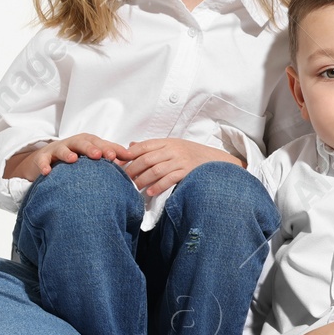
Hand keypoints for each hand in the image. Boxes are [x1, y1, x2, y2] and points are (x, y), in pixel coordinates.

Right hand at [4, 133, 127, 181]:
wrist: (46, 159)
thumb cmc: (75, 157)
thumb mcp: (91, 154)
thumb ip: (110, 154)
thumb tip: (132, 158)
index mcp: (87, 142)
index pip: (101, 143)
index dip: (110, 148)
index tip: (120, 157)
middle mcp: (73, 143)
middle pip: (83, 142)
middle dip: (91, 148)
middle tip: (99, 155)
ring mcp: (57, 150)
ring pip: (62, 149)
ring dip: (67, 153)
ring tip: (73, 159)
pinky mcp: (43, 158)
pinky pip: (42, 161)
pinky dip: (44, 165)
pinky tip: (47, 172)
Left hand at [117, 138, 242, 195]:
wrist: (215, 161)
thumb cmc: (190, 154)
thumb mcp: (172, 145)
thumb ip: (152, 147)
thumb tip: (131, 146)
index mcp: (167, 142)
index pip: (143, 146)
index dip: (129, 155)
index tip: (118, 164)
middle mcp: (173, 149)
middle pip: (146, 159)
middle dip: (133, 169)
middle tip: (124, 179)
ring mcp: (181, 160)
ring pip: (156, 169)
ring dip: (143, 179)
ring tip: (135, 187)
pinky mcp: (188, 172)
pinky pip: (169, 179)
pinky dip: (158, 186)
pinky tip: (150, 192)